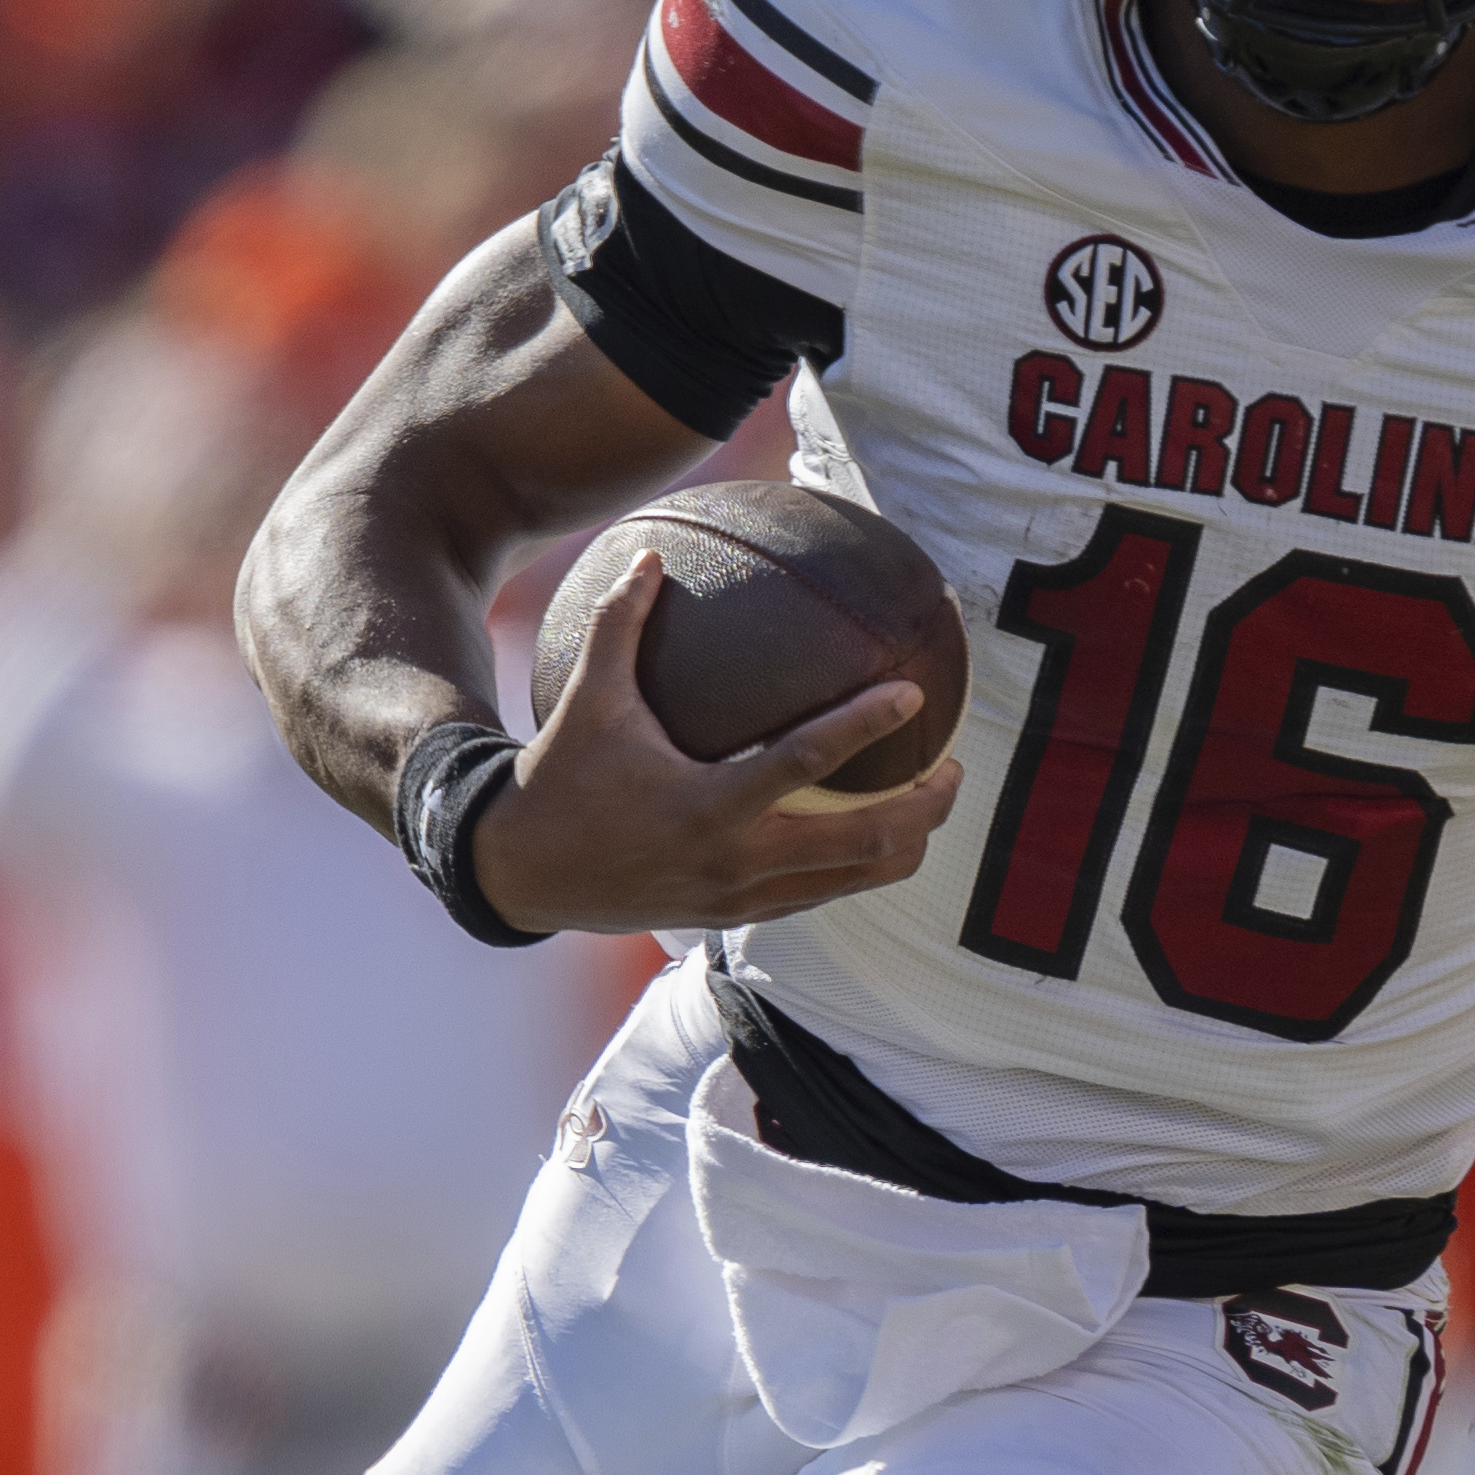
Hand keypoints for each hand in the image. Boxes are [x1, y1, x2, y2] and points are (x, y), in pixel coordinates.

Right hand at [473, 553, 964, 933]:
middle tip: (956, 765)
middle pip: (863, 841)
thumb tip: (648, 555)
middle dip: (923, 807)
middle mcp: (734, 860)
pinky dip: (862, 864)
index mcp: (706, 805)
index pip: (807, 762)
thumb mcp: (586, 700)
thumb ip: (618, 625)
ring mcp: (741, 898)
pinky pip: (822, 893)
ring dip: (906, 842)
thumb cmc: (558, 779)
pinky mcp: (737, 918)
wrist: (518, 875)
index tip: (915, 691)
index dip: (866, 726)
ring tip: (934, 798)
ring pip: (855, 879)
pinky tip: (880, 827)